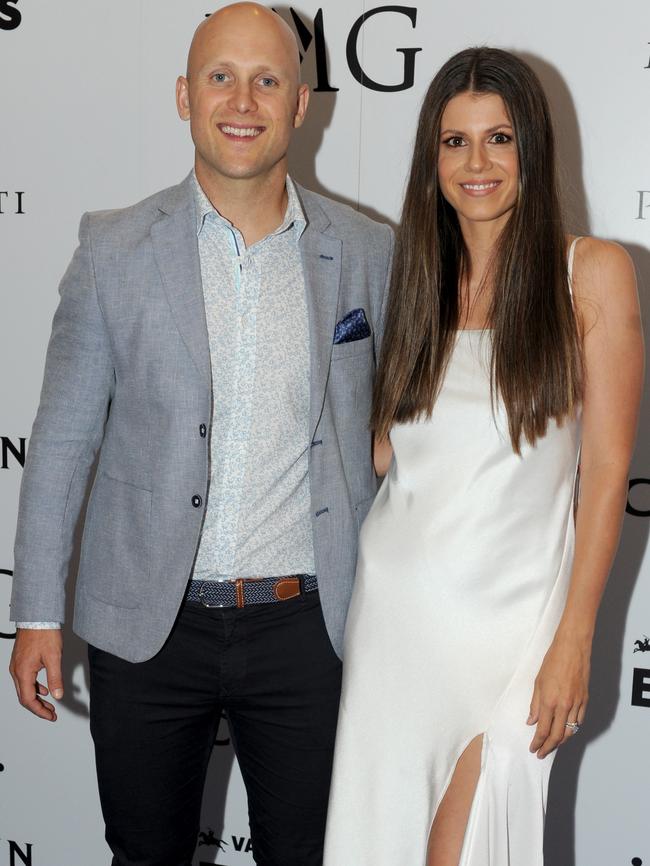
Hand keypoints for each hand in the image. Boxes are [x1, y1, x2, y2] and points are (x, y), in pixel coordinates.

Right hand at [9, 629, 63, 720]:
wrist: (37, 617)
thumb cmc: (44, 633)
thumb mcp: (54, 658)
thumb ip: (55, 678)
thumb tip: (58, 695)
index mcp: (23, 672)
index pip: (28, 700)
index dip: (39, 711)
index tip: (50, 716)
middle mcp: (17, 670)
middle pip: (24, 697)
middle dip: (38, 707)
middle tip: (51, 713)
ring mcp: (17, 665)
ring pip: (24, 688)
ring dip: (36, 698)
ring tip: (49, 704)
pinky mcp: (20, 660)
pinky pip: (25, 679)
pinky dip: (34, 687)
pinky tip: (43, 688)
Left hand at [527, 632, 589, 757]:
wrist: (572, 649)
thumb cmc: (553, 661)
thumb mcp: (538, 682)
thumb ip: (535, 704)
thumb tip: (531, 720)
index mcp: (549, 701)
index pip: (543, 730)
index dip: (538, 742)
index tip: (534, 748)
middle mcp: (564, 706)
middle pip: (557, 735)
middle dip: (548, 747)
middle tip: (542, 753)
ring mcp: (576, 704)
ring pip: (570, 731)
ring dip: (560, 741)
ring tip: (552, 745)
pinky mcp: (585, 700)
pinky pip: (579, 721)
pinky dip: (572, 730)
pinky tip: (566, 731)